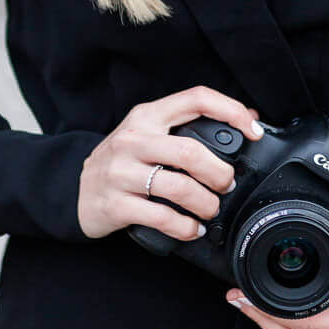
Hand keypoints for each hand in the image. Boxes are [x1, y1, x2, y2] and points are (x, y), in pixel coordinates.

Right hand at [78, 86, 263, 240]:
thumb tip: (249, 117)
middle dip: (220, 174)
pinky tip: (191, 229)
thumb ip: (191, 124)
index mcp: (147, 116)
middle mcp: (133, 139)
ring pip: (179, 187)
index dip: (231, 111)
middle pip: (191, 151)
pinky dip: (185, 227)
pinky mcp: (115, 203)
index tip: (253, 131)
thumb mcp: (150, 133)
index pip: (196, 99)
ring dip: (206, 204)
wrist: (74, 190)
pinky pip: (161, 217)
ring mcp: (121, 172)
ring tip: (210, 210)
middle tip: (227, 185)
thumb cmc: (122, 162)